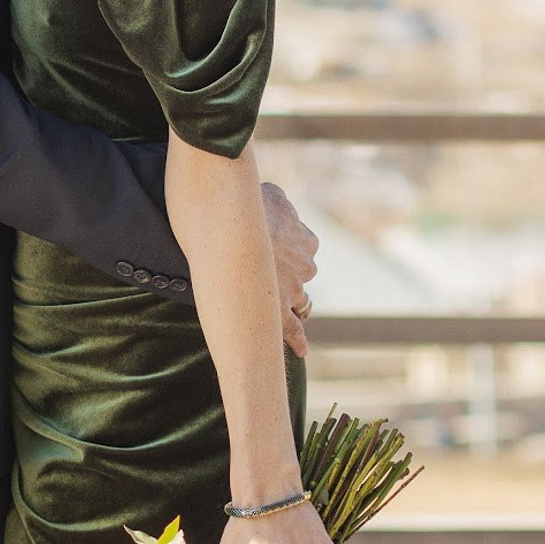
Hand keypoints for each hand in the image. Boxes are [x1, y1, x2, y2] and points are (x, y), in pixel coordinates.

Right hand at [262, 181, 317, 357]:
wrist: (238, 228)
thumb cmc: (251, 207)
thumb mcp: (270, 194)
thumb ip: (277, 201)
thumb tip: (272, 201)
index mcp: (306, 241)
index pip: (302, 251)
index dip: (288, 253)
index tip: (275, 254)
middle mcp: (306, 267)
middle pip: (301, 279)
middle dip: (289, 280)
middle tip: (272, 280)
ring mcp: (294, 291)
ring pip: (300, 304)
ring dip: (293, 307)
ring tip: (282, 313)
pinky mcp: (279, 310)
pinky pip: (293, 330)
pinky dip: (297, 341)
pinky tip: (301, 349)